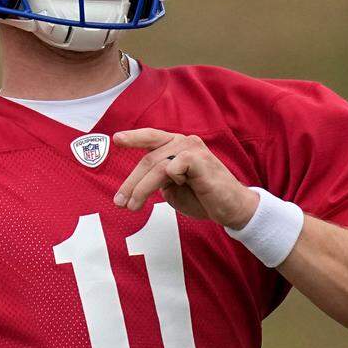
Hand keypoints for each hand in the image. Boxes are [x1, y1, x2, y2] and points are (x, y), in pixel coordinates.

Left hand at [112, 128, 258, 227]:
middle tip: (119, 202)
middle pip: (148, 159)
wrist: (231, 209)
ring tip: (132, 206)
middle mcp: (183, 142)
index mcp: (176, 145)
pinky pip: (173, 167)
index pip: (151, 138)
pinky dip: (172, 179)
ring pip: (156, 167)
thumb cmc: (203, 198)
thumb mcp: (173, 189)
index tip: (116, 139)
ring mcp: (192, 148)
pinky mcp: (199, 158)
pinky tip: (181, 185)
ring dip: (141, 188)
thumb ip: (158, 180)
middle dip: (131, 183)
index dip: (133, 138)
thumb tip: (137, 184)